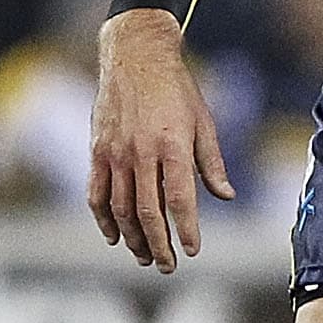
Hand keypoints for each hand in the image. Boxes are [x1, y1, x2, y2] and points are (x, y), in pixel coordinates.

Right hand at [87, 9, 234, 273]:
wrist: (135, 56)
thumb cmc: (177, 89)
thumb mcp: (204, 121)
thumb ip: (212, 162)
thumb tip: (226, 197)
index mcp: (172, 146)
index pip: (179, 199)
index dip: (186, 229)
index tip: (192, 250)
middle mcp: (141, 153)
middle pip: (148, 211)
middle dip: (159, 244)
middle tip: (168, 266)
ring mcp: (115, 153)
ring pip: (121, 208)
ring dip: (133, 238)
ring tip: (146, 257)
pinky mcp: (97, 151)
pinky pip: (97, 193)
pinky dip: (104, 219)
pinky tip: (114, 236)